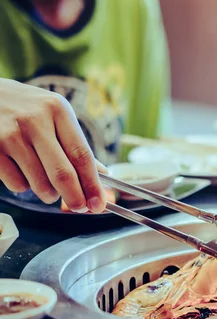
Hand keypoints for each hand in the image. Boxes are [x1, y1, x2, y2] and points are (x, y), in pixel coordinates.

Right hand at [0, 78, 105, 212]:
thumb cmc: (26, 108)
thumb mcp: (54, 114)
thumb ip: (76, 144)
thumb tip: (102, 174)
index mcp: (58, 110)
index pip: (82, 155)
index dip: (93, 184)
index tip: (99, 203)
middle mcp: (35, 120)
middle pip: (62, 173)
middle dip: (75, 198)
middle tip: (79, 208)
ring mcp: (10, 135)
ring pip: (40, 183)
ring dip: (49, 195)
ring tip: (49, 188)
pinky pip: (17, 184)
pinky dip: (25, 187)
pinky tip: (23, 173)